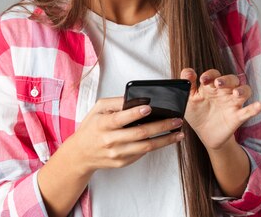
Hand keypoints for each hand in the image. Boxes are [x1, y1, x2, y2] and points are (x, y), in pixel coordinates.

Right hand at [68, 97, 184, 174]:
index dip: (135, 113)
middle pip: (140, 133)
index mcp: (103, 124)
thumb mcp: (98, 109)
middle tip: (176, 120)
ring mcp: (117, 153)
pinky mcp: (123, 162)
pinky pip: (142, 153)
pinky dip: (156, 146)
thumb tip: (137, 99)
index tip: (149, 108)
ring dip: (165, 139)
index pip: (120, 119)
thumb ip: (116, 102)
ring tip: (178, 133)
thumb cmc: (91, 128)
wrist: (81, 154)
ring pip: (146, 147)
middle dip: (161, 126)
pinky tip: (166, 139)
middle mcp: (110, 140)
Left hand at [181, 68, 260, 150]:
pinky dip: (254, 108)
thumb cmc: (197, 113)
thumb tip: (188, 72)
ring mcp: (233, 103)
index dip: (210, 74)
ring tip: (236, 93)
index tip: (202, 80)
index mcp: (211, 86)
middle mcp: (224, 92)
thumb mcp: (189, 99)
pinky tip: (258, 106)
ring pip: (244, 90)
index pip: (214, 74)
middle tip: (218, 83)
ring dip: (242, 90)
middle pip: (231, 79)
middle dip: (226, 79)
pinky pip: (249, 111)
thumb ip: (187, 85)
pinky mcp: (238, 116)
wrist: (204, 134)